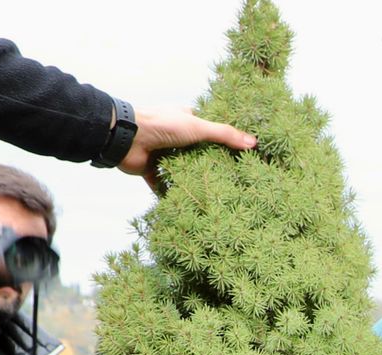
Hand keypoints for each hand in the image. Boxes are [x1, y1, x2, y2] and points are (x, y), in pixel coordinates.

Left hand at [119, 107, 257, 192]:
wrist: (127, 138)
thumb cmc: (163, 126)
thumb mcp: (199, 127)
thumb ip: (224, 135)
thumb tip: (253, 143)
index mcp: (185, 120)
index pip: (208, 130)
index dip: (222, 141)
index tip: (239, 156)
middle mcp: (174, 136)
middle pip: (197, 152)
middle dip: (210, 164)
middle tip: (231, 179)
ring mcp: (163, 153)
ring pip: (182, 169)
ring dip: (193, 180)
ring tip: (214, 196)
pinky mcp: (152, 170)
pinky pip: (165, 185)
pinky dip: (173, 194)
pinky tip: (188, 206)